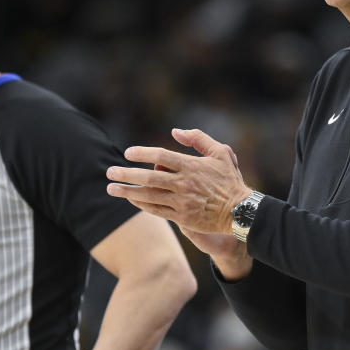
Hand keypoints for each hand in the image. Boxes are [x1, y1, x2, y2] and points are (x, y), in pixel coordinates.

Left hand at [106, 127, 251, 243]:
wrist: (240, 211)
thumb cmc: (230, 180)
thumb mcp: (221, 152)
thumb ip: (198, 138)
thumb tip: (175, 131)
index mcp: (191, 166)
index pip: (160, 157)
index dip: (141, 154)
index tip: (127, 153)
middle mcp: (184, 184)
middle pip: (148, 178)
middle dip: (126, 174)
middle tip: (109, 172)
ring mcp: (182, 202)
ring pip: (149, 196)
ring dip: (127, 192)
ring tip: (111, 189)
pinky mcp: (182, 218)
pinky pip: (157, 210)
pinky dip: (142, 205)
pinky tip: (131, 201)